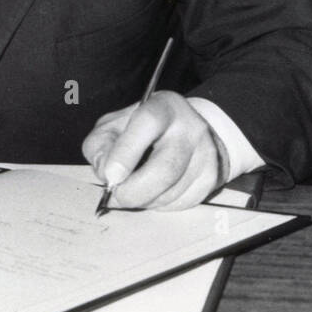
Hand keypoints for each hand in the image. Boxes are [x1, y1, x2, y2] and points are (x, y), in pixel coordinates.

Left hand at [82, 91, 222, 211]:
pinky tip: (152, 192)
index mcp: (163, 107)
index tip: (110, 175)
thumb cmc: (144, 128)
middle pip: (165, 168)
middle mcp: (190, 129)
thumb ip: (101, 144)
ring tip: (133, 191)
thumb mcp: (116, 124)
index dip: (126, 152)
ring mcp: (204, 155)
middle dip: (134, 190)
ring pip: (171, 192)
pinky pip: (180, 203)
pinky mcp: (210, 179)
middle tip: (116, 196)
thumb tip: (106, 173)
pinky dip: (159, 205)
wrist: (187, 129)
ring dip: (144, 200)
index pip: (148, 123)